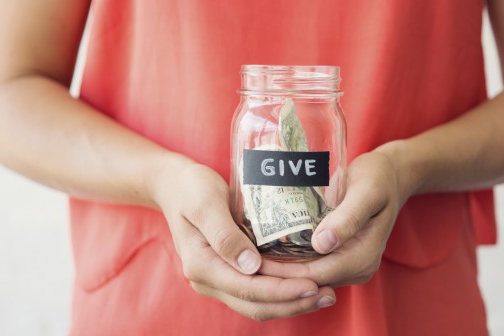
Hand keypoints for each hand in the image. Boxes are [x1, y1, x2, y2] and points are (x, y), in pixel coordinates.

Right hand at [151, 160, 336, 320]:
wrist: (175, 186)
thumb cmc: (192, 188)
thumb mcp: (205, 203)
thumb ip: (225, 234)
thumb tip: (251, 267)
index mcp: (201, 265)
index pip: (247, 289)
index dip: (281, 291)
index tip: (312, 284)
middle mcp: (208, 280)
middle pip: (256, 304)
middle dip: (293, 303)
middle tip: (328, 294)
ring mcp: (217, 280)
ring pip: (258, 303)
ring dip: (291, 302)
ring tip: (325, 293)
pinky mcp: (228, 274)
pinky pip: (257, 292)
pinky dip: (282, 292)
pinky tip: (306, 283)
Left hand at [259, 151, 409, 286]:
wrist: (391, 176)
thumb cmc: (378, 178)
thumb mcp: (367, 191)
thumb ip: (348, 217)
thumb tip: (322, 244)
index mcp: (362, 257)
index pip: (315, 274)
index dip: (282, 272)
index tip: (251, 260)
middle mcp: (356, 267)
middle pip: (306, 280)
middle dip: (273, 274)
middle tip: (238, 259)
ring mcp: (347, 264)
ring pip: (305, 276)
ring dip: (276, 270)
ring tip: (244, 255)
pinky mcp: (338, 256)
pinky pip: (308, 265)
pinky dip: (286, 260)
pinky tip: (262, 249)